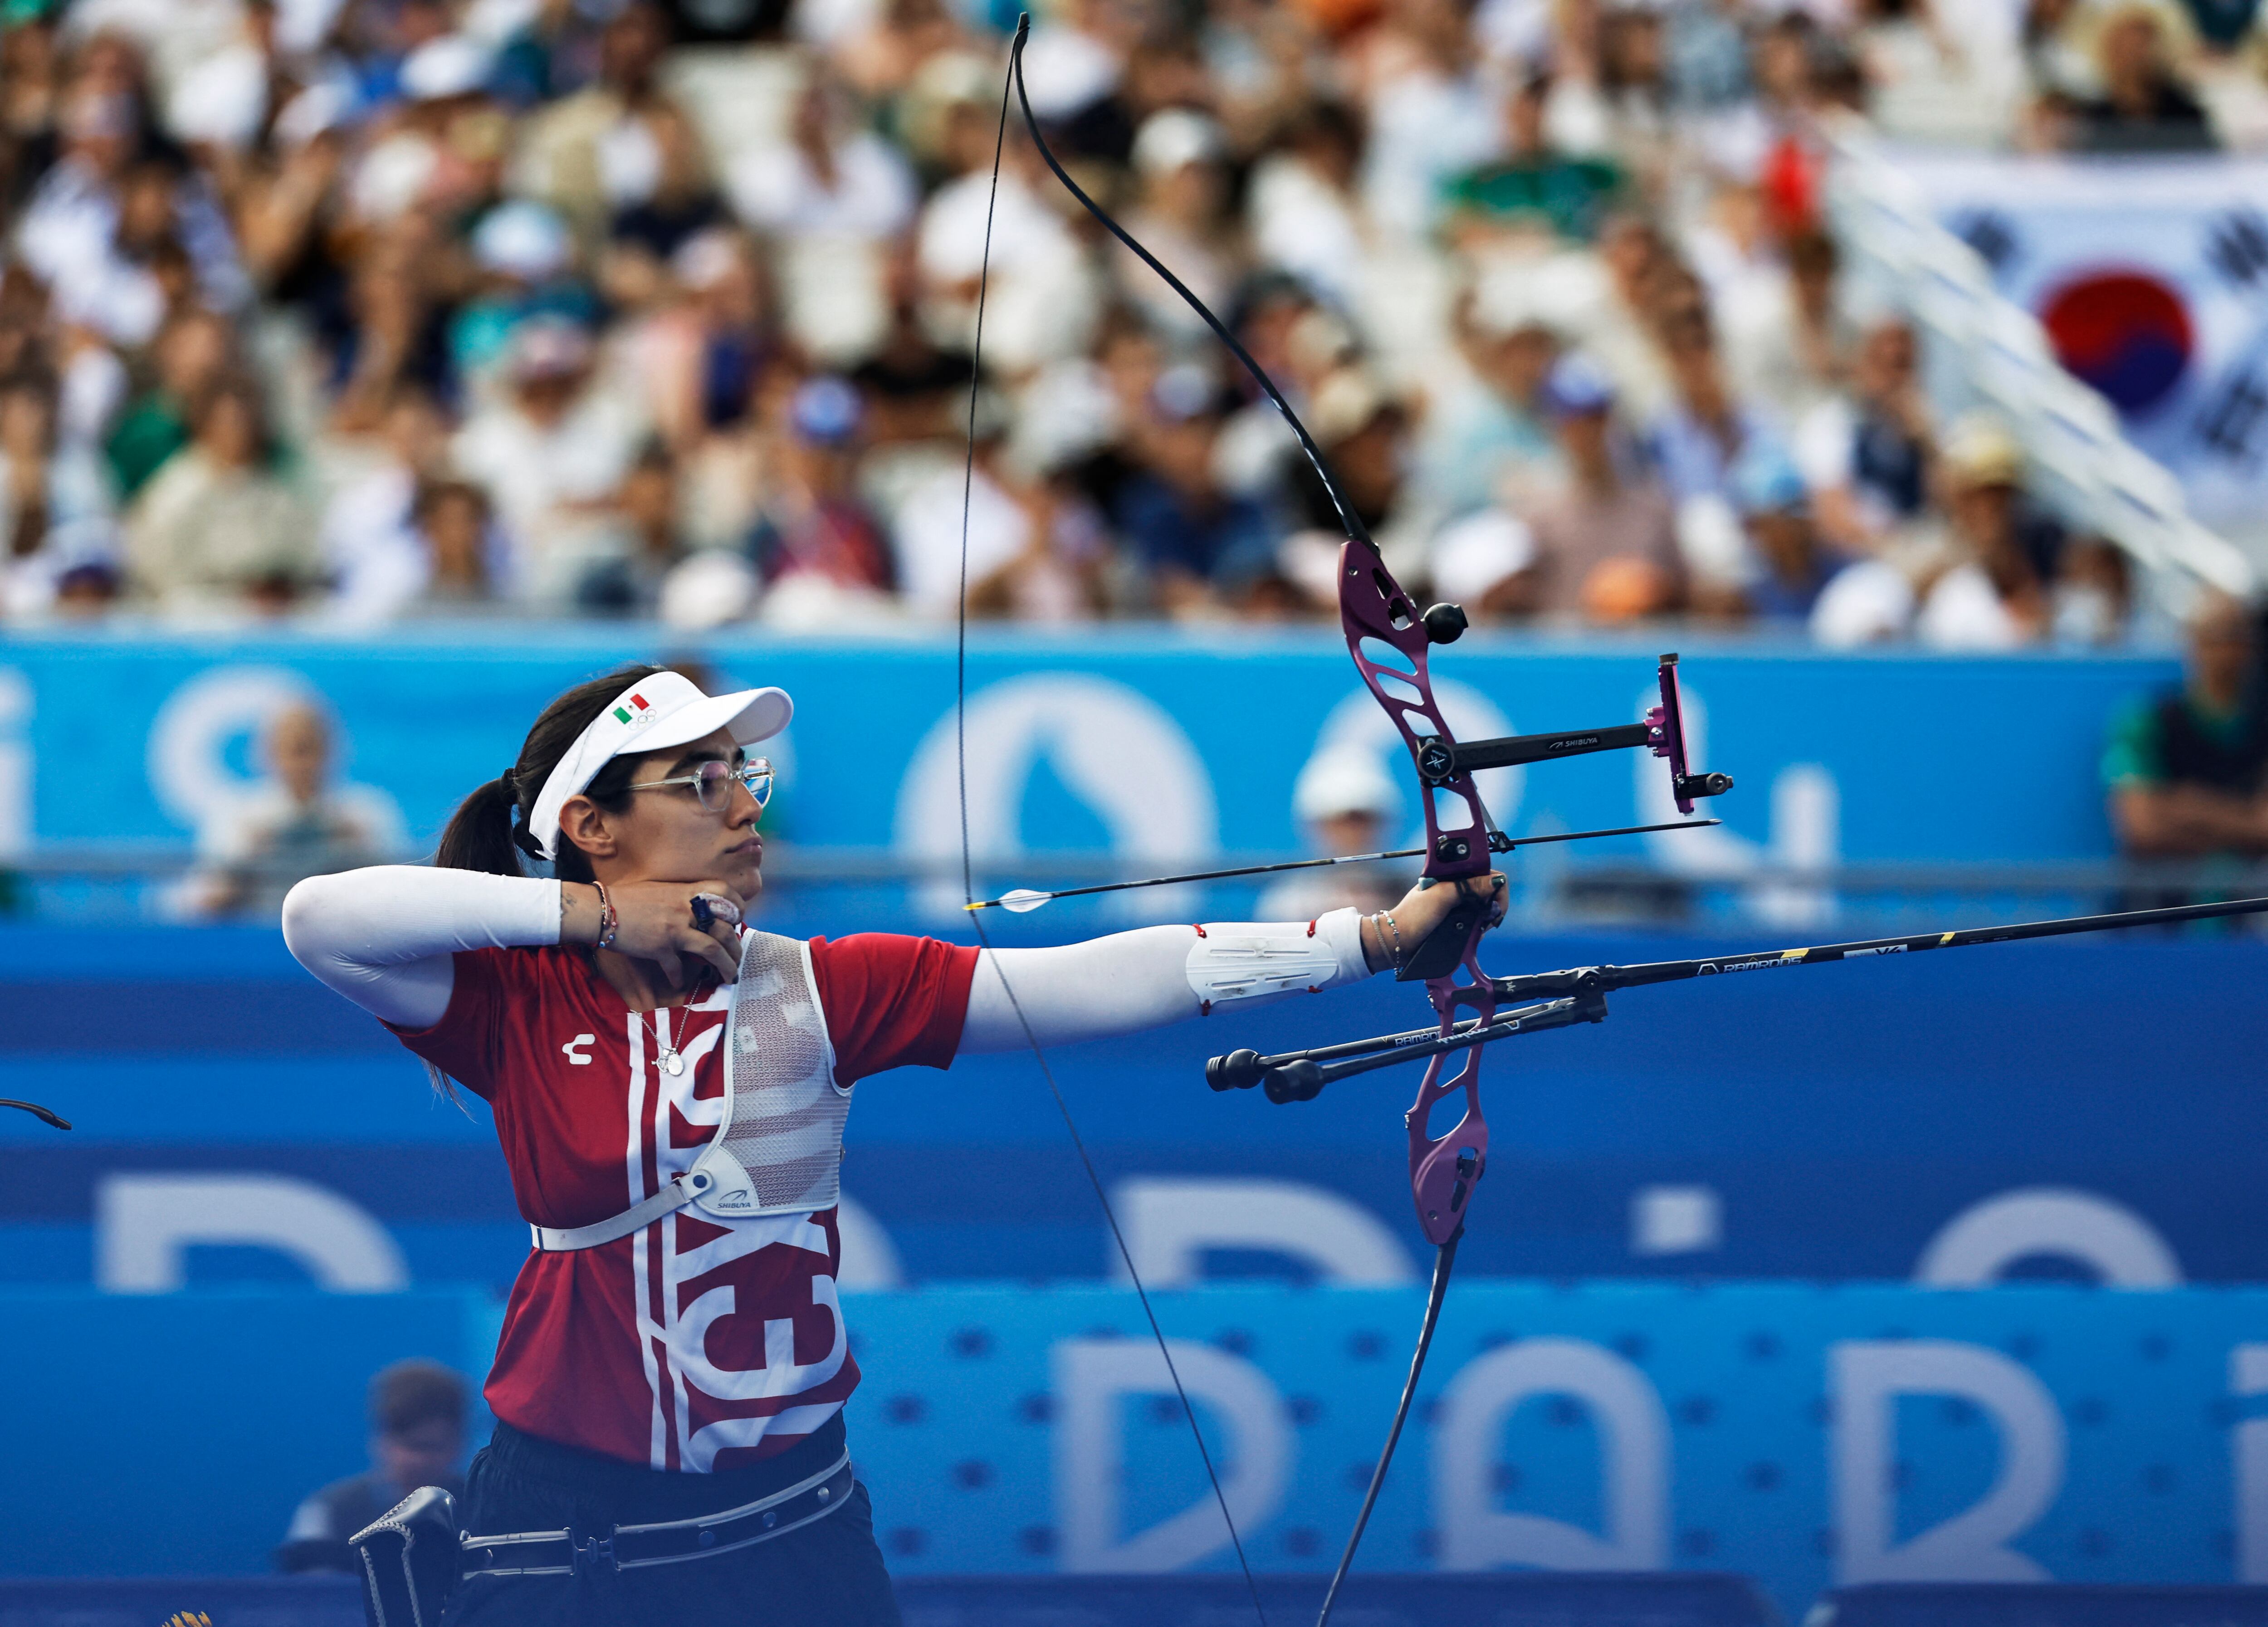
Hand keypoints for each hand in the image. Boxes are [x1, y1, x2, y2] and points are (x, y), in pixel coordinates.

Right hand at [569, 879, 744, 989]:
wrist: (600, 909)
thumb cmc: (627, 898)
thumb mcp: (660, 888)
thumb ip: (681, 897)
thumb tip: (697, 908)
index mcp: (686, 891)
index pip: (725, 893)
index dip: (738, 907)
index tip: (739, 920)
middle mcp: (685, 909)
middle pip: (725, 928)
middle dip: (736, 947)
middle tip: (738, 959)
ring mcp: (674, 929)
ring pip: (713, 949)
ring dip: (726, 967)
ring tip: (730, 978)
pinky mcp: (660, 948)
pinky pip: (678, 968)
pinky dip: (681, 978)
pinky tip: (680, 984)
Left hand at [1363, 872, 1506, 973]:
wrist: (1399, 940)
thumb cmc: (1415, 916)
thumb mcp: (1442, 897)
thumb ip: (1469, 887)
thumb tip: (1497, 881)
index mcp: (1453, 873)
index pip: (1486, 871)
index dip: (1495, 886)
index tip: (1494, 905)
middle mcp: (1457, 886)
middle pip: (1489, 891)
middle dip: (1491, 907)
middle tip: (1484, 923)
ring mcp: (1458, 903)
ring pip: (1485, 908)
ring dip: (1484, 921)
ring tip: (1475, 931)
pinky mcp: (1457, 919)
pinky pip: (1476, 921)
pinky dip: (1477, 929)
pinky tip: (1471, 936)